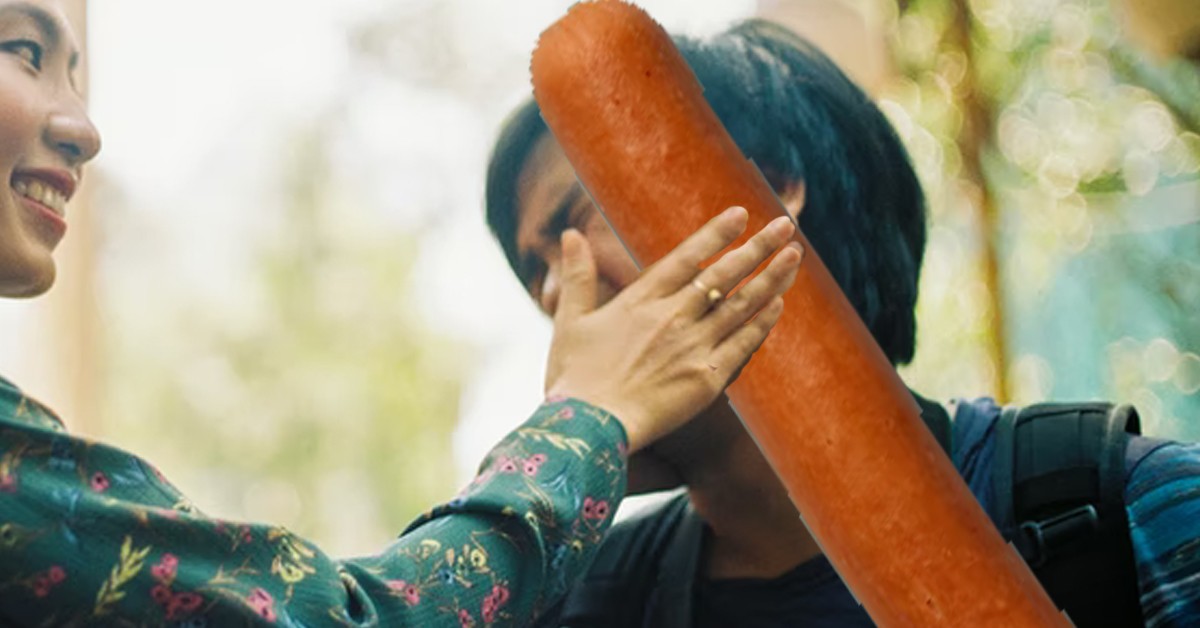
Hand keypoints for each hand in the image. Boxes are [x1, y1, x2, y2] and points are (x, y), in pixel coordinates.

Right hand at [544, 207, 802, 452]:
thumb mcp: (570, 320)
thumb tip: (570, 233)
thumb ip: (577, 275)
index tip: (741, 214)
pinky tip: (778, 305)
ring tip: (794, 256)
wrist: (587, 428)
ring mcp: (693, 347)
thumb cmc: (573, 378)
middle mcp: (672, 317)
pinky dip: (762, 323)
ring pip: (741, 305)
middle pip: (723, 274)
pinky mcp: (707, 379)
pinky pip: (743, 345)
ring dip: (771, 278)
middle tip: (785, 225)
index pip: (686, 257)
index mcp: (640, 300)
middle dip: (758, 247)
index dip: (715, 234)